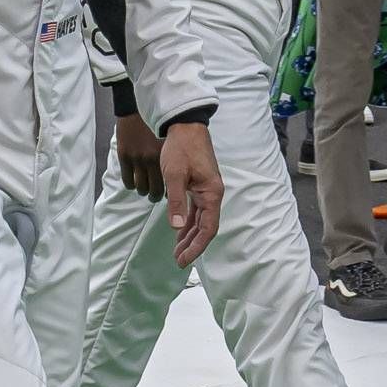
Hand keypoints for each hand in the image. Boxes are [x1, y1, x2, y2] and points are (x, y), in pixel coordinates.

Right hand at [113, 108, 163, 197]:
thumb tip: (176, 177)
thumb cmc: (156, 123)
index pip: (169, 185)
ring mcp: (136, 159)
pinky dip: (131, 184)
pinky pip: (127, 180)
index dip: (169, 192)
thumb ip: (171, 158)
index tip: (169, 192)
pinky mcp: (124, 156)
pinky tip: (134, 180)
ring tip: (144, 186)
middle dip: (155, 195)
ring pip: (140, 188)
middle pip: (153, 190)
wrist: (137, 107)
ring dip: (143, 189)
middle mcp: (151, 159)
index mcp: (165, 155)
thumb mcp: (169, 141)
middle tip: (155, 195)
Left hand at [157, 123, 221, 267]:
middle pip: (205, 227)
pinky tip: (179, 231)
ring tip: (177, 250)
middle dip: (192, 245)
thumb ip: (176, 202)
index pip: (208, 228)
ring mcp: (206, 190)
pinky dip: (188, 222)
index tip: (185, 260)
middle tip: (178, 260)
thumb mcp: (174, 175)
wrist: (185, 126)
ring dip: (189, 235)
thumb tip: (176, 227)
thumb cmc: (181, 148)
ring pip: (200, 220)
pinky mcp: (199, 186)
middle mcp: (212, 194)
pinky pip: (196, 210)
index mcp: (211, 193)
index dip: (197, 246)